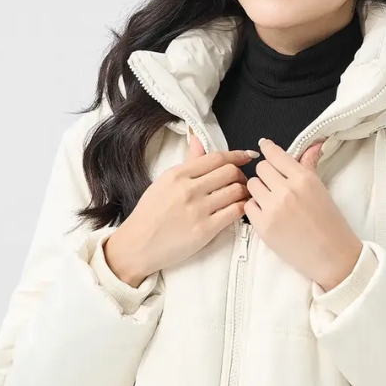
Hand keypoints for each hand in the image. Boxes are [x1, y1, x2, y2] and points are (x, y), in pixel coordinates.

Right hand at [106, 133, 257, 280]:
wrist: (138, 245)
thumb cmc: (150, 214)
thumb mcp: (164, 182)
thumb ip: (187, 163)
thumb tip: (199, 141)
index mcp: (177, 174)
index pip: (216, 158)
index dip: (237, 155)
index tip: (247, 156)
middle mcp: (188, 189)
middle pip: (230, 172)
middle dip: (241, 175)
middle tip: (241, 181)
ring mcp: (198, 210)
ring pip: (236, 191)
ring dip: (244, 191)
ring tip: (242, 196)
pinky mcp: (206, 230)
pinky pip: (235, 212)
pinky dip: (243, 207)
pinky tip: (241, 208)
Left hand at [244, 138, 363, 290]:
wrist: (331, 256)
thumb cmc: (330, 224)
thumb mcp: (321, 190)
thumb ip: (309, 166)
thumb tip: (313, 145)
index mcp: (303, 178)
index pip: (275, 154)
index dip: (268, 149)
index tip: (265, 147)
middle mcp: (286, 190)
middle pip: (261, 168)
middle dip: (267, 174)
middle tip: (276, 184)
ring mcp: (272, 208)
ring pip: (252, 185)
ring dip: (259, 190)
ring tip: (273, 201)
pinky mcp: (262, 225)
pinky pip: (248, 206)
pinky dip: (256, 208)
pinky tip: (269, 214)